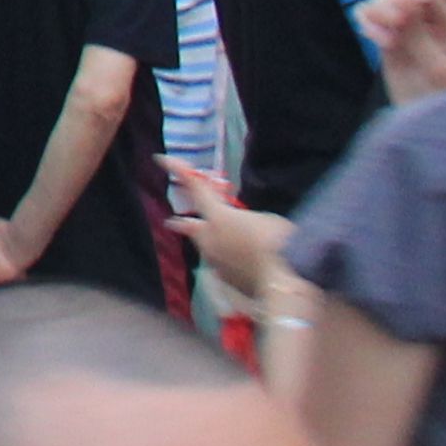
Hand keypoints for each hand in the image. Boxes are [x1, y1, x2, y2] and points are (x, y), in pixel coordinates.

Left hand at [163, 164, 289, 294]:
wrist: (284, 285)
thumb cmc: (279, 243)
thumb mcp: (266, 219)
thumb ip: (247, 219)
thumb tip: (241, 228)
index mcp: (218, 217)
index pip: (195, 187)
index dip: (178, 170)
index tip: (161, 159)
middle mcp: (209, 239)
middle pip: (188, 226)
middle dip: (182, 223)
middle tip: (172, 221)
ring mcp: (214, 262)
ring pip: (205, 248)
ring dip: (208, 242)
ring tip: (212, 242)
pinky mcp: (225, 281)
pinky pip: (221, 265)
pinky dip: (225, 259)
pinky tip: (238, 262)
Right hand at [356, 0, 445, 99]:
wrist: (433, 125)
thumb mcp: (438, 68)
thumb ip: (421, 36)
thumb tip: (405, 3)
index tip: (399, 17)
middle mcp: (428, 24)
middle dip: (388, 5)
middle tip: (388, 24)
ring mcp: (407, 33)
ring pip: (383, 5)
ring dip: (374, 13)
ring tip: (376, 37)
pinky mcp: (388, 44)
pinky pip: (371, 22)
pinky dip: (366, 23)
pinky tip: (370, 36)